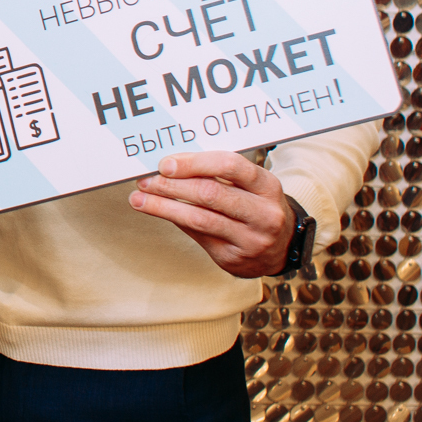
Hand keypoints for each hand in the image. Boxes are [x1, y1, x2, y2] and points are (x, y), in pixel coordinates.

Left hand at [128, 151, 294, 277]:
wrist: (282, 247)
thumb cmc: (257, 206)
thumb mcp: (251, 185)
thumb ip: (218, 174)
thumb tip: (171, 165)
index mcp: (267, 186)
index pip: (230, 166)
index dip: (194, 163)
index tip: (165, 164)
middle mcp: (263, 214)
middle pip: (210, 194)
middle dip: (172, 186)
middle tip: (146, 180)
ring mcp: (251, 239)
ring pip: (199, 219)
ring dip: (164, 207)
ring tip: (139, 199)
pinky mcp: (233, 258)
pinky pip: (198, 236)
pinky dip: (175, 221)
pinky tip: (159, 211)